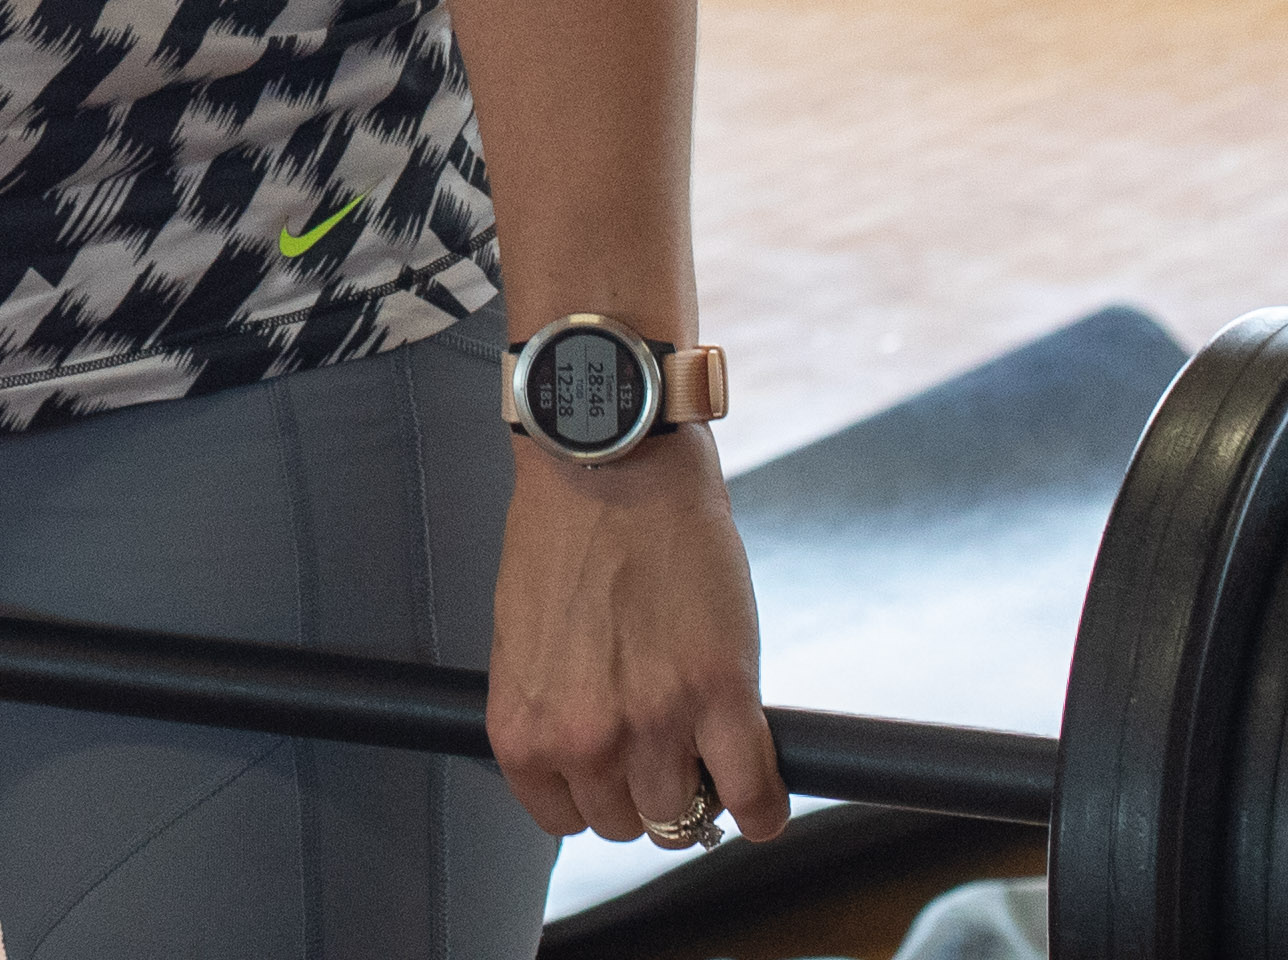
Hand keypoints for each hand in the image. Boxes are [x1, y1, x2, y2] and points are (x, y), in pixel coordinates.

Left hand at [487, 440, 782, 848]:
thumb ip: (551, 708)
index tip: (619, 778)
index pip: (565, 818)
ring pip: (685, 816)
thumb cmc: (563, 535)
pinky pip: (751, 792)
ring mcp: (655, 722)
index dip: (597, 797)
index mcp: (524, 728)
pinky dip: (763, 807)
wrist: (609, 464)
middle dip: (647, 792)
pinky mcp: (720, 694)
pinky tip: (762, 800)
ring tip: (707, 754)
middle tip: (667, 752)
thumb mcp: (527, 641)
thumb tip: (590, 761)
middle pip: (628, 823)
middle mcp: (584, 739)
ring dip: (701, 795)